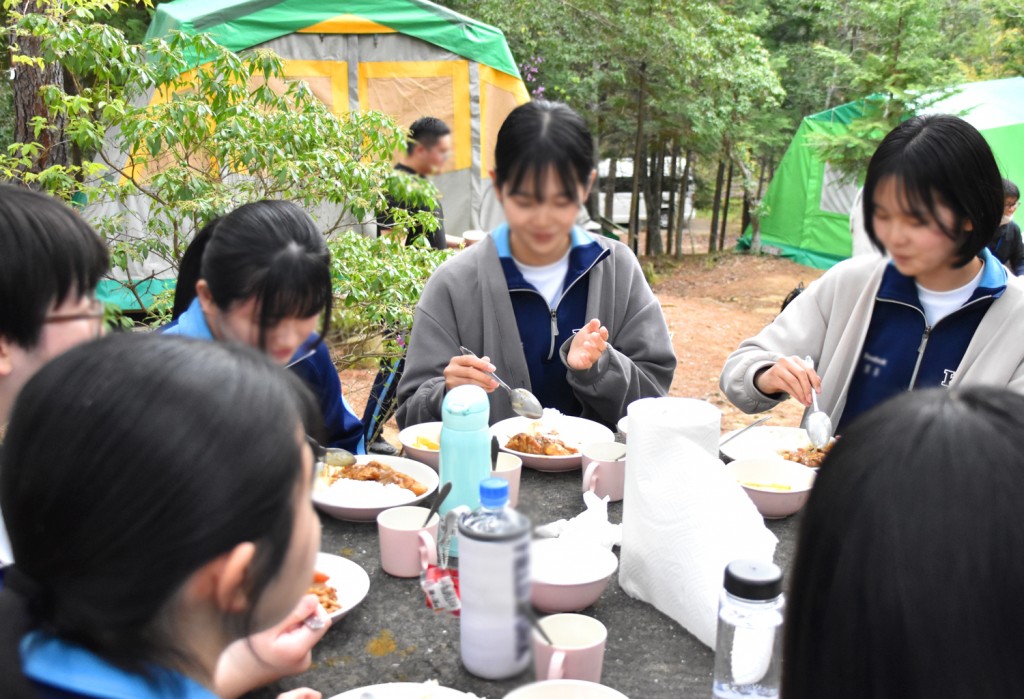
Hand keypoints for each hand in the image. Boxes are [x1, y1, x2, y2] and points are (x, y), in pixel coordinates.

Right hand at [214, 595, 330, 697]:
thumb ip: (293, 614)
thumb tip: (315, 600)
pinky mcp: (297, 662)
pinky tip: (275, 639)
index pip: (322, 621)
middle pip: (315, 626)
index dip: (312, 608)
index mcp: (298, 650)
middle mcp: (304, 659)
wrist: (233, 673)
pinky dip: (291, 634)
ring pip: (307, 632)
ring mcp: (302, 663)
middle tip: (279, 621)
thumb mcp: (266, 627)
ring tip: (274, 631)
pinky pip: (301, 640)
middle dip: (300, 618)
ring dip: (294, 626)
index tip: (294, 606)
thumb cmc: (245, 651)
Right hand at [444, 354, 498, 391]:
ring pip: (469, 382)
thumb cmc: (463, 374)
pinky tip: (486, 390)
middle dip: (484, 377)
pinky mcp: (452, 391)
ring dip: (483, 385)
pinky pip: (467, 391)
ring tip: (492, 387)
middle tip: (495, 382)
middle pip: (469, 372)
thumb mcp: (469, 366)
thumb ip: (478, 363)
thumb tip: (487, 360)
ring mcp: (450, 381)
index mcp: (456, 360)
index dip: (482, 364)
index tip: (493, 369)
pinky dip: (478, 390)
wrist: (452, 385)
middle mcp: (451, 369)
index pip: (469, 359)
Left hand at [567, 319, 608, 370]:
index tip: (602, 328)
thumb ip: (591, 326)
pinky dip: (585, 360)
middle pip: (601, 346)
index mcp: (599, 341)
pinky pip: (587, 364)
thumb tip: (596, 320)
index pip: (604, 338)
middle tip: (593, 335)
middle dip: (598, 341)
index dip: (604, 334)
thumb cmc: (582, 341)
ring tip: (586, 344)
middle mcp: (597, 350)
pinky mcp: (585, 364)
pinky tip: (582, 355)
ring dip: (592, 349)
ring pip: (595, 355)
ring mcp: (592, 357)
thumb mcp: (585, 331)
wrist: (573, 352)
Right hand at [754, 356, 821, 406]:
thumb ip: (808, 378)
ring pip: (794, 381)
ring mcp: (779, 367)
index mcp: (796, 359)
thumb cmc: (785, 377)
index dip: (815, 381)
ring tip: (805, 402)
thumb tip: (817, 386)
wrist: (767, 379)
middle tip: (811, 399)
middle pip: (802, 374)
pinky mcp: (773, 375)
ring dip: (801, 394)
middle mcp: (787, 361)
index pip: (809, 369)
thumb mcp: (796, 375)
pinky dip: (795, 395)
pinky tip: (799, 400)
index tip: (819, 391)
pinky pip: (786, 387)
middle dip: (808, 388)